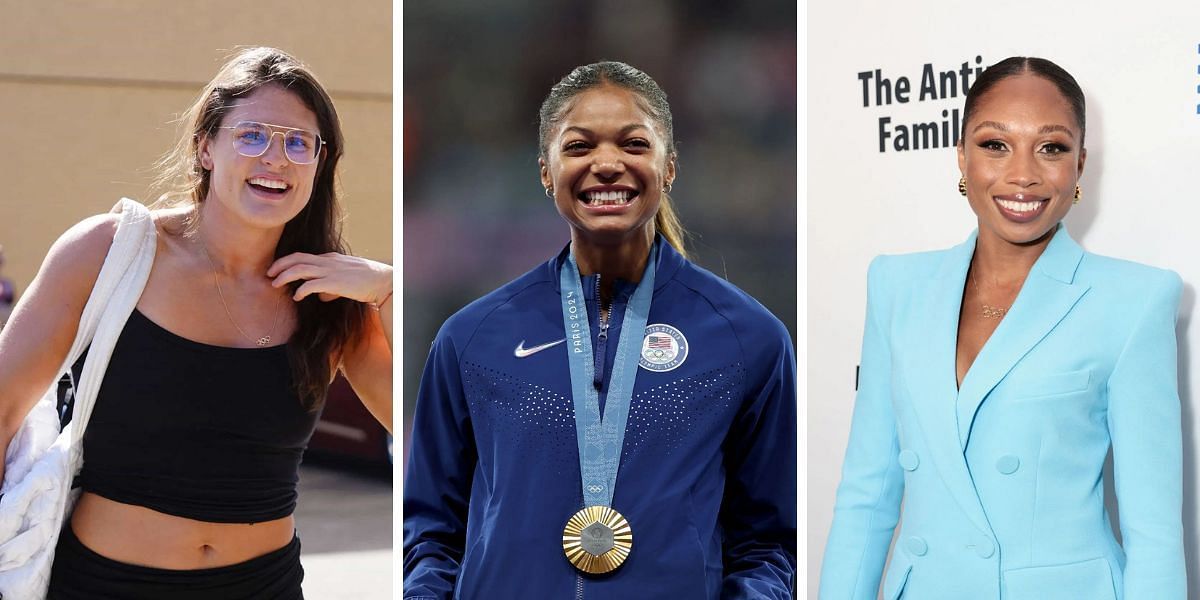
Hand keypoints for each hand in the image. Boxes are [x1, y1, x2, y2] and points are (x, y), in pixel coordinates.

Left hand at [267, 252, 391, 304]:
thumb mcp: (347, 280)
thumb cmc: (367, 282)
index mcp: (330, 258)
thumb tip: (320, 296)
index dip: (287, 262)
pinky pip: (311, 284)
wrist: (383, 281)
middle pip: (297, 258)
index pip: (303, 256)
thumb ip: (331, 285)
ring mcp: (331, 271)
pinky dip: (300, 290)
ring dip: (284, 276)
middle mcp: (328, 261)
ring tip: (275, 284)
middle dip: (279, 265)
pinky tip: (297, 297)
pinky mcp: (335, 282)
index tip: (277, 270)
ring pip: (299, 269)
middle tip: (268, 273)